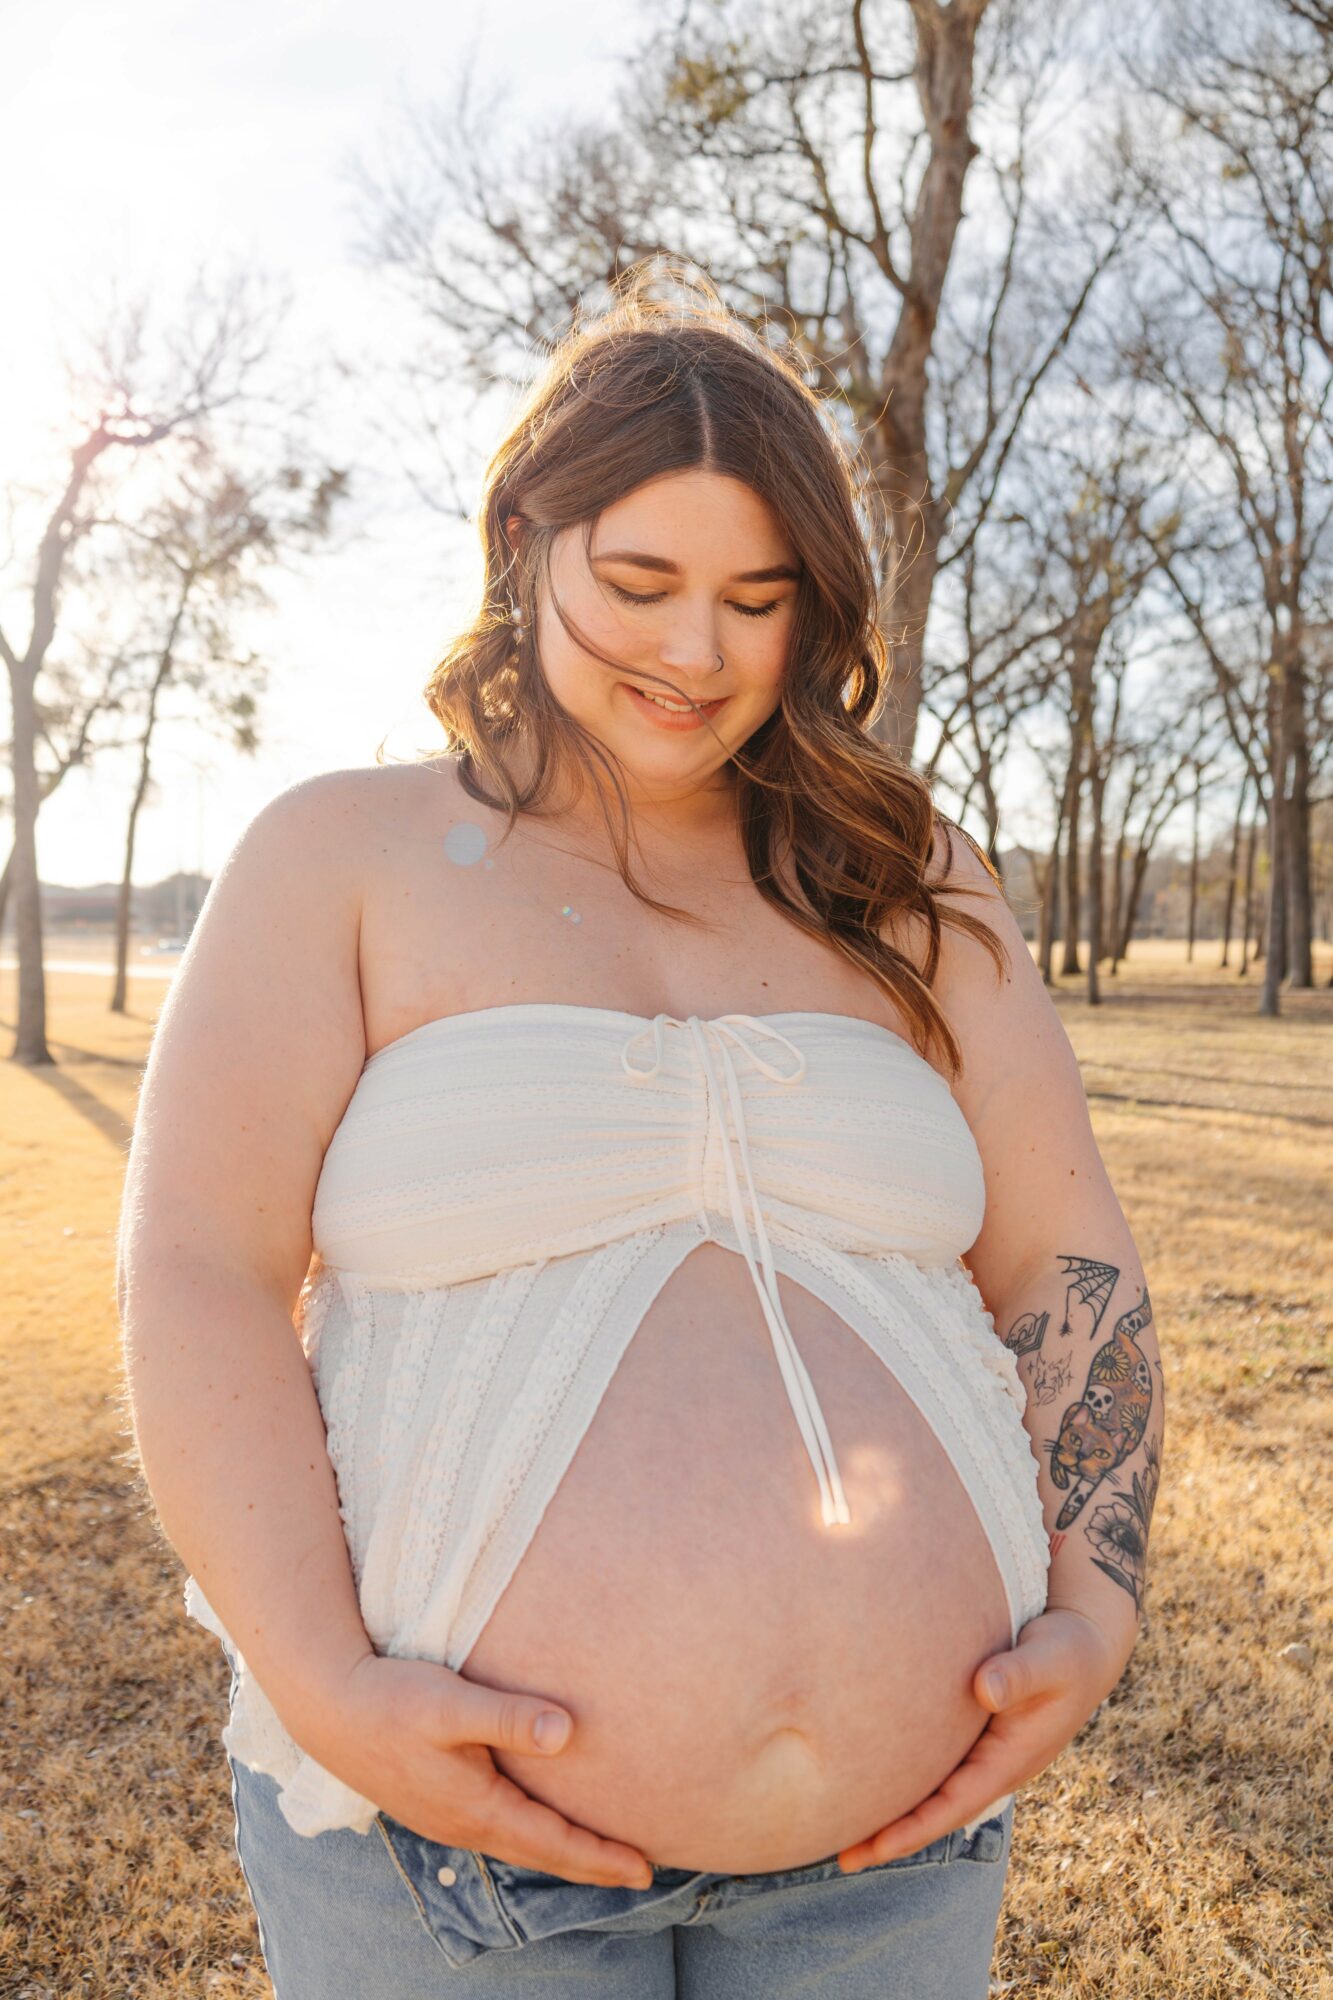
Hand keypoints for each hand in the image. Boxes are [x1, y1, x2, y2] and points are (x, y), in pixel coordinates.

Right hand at [300, 1652, 654, 1889]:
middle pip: (541, 1853)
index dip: (603, 1857)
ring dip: (560, 1849)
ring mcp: (446, 1814)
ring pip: (518, 1842)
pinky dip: (530, 1831)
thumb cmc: (389, 1698)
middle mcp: (464, 1822)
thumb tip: (568, 1733)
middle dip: (591, 1863)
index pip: (554, 1844)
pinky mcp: (433, 1798)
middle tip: (639, 1870)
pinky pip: (496, 1827)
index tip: (647, 1869)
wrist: (325, 1703)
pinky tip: (535, 1818)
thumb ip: (508, 1717)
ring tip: (597, 1850)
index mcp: (477, 1807)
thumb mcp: (451, 1703)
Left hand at [836, 1606, 1129, 1872]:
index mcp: (1009, 1759)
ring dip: (892, 1809)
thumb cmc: (1068, 1652)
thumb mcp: (1051, 1659)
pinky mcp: (973, 1733)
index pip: (952, 1805)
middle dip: (890, 1835)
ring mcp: (983, 1752)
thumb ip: (1020, 1674)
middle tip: (840, 1856)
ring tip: (842, 1824)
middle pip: (934, 1810)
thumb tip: (984, 1688)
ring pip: (932, 1790)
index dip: (912, 1829)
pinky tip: (871, 1771)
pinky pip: (934, 1764)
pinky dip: (903, 1775)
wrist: (1084, 1647)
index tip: (874, 1848)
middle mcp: (992, 1765)